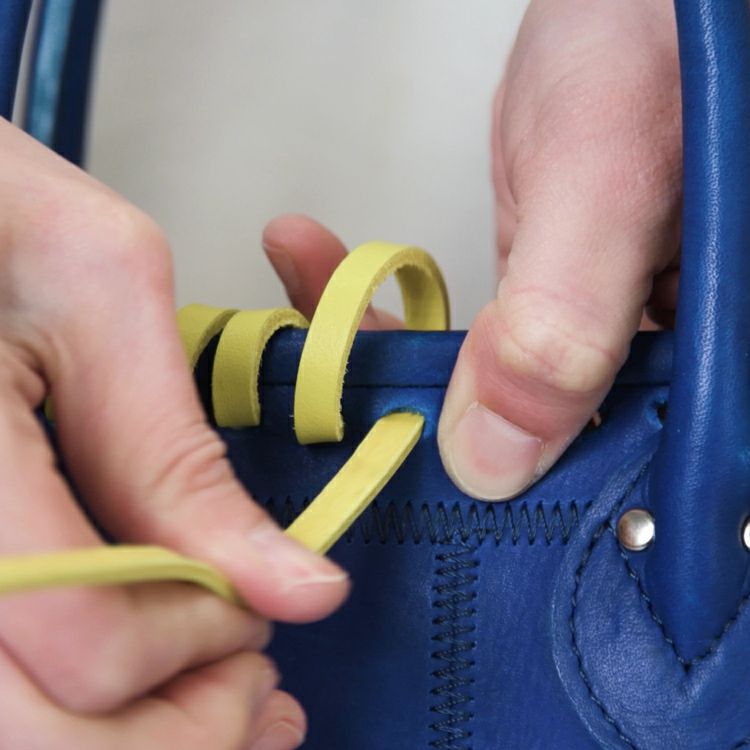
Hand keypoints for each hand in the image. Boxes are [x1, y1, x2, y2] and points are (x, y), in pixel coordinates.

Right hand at [0, 117, 347, 748]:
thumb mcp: (103, 297)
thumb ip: (182, 458)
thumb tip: (300, 588)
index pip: (85, 639)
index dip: (201, 640)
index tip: (264, 607)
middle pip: (38, 736)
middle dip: (176, 729)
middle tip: (249, 682)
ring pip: (15, 737)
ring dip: (137, 738)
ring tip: (219, 697)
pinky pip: (7, 690)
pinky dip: (97, 715)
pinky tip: (153, 685)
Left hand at [262, 0, 681, 500]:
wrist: (624, 1)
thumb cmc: (652, 46)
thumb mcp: (603, 184)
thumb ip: (559, 323)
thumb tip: (496, 460)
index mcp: (695, 365)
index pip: (598, 477)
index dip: (496, 496)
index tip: (396, 475)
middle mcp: (642, 364)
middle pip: (528, 447)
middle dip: (423, 427)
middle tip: (334, 400)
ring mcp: (583, 334)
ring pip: (481, 393)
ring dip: (391, 361)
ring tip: (318, 321)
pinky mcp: (538, 302)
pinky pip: (459, 335)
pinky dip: (392, 310)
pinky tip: (333, 272)